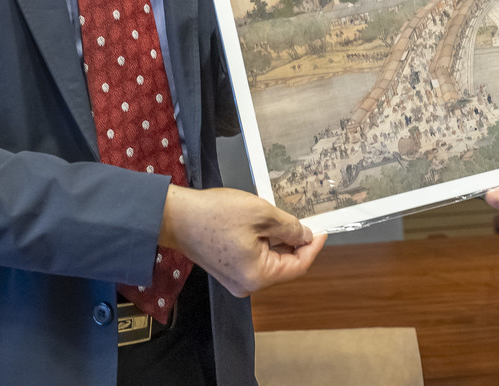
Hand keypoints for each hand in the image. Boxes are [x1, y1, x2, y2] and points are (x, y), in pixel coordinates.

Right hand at [159, 185, 325, 297]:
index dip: (313, 247)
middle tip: (303, 218)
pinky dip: (264, 242)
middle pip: (284, 265)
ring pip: (270, 260)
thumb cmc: (216, 214)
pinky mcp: (227, 270)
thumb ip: (289, 227)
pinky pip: (255, 258)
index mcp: (258, 276)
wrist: (175, 216)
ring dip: (278, 240)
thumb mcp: (262, 214)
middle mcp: (247, 285)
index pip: (298, 266)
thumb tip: (306, 236)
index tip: (323, 229)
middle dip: (295, 242)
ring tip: (279, 217)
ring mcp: (236, 280)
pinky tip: (263, 224)